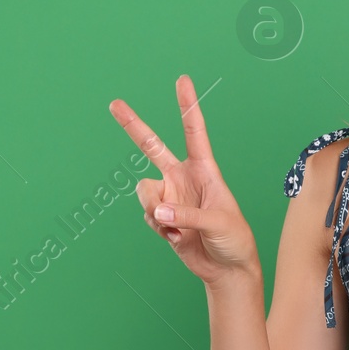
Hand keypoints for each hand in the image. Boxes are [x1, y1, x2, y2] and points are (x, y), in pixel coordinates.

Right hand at [108, 75, 259, 284]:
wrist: (226, 269)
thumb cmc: (234, 239)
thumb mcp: (219, 222)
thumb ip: (187, 215)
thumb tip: (159, 211)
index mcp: (205, 170)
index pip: (194, 131)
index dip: (187, 105)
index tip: (182, 80)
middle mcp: (183, 178)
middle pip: (152, 147)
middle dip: (133, 126)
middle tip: (114, 104)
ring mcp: (170, 197)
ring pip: (144, 192)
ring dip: (155, 210)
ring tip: (176, 227)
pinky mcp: (161, 217)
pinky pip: (148, 215)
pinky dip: (158, 227)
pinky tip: (177, 237)